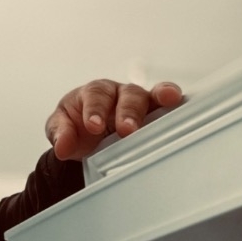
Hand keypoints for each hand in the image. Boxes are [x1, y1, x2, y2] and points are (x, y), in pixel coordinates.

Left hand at [46, 79, 183, 160]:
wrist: (88, 134)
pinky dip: (173, 98)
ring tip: (167, 102)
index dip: (95, 110)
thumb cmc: (77, 125)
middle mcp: (118, 94)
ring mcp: (139, 102)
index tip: (94, 126)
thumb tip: (62, 146)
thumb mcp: (61, 128)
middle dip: (127, 112)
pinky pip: (166, 102)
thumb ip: (60, 134)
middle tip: (126, 130)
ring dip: (157, 101)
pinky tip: (181, 101)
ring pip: (149, 96)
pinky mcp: (155, 112)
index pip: (95, 96)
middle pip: (126, 96)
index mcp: (93, 94)